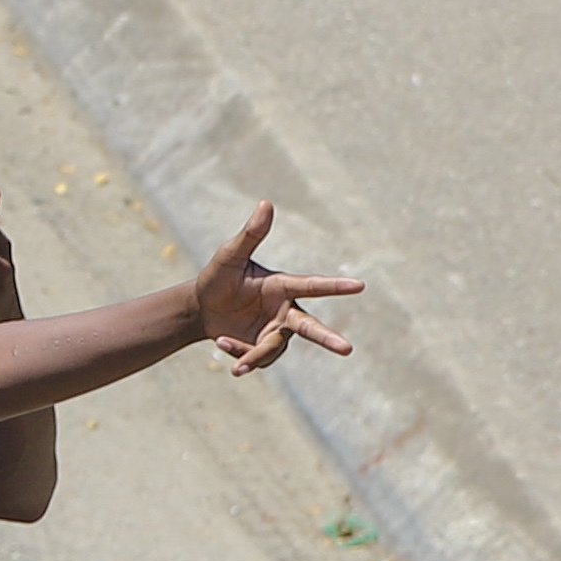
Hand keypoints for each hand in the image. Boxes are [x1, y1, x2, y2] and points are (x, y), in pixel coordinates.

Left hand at [186, 205, 362, 371]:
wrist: (201, 308)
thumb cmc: (218, 277)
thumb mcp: (230, 256)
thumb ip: (250, 235)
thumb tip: (266, 203)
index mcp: (283, 286)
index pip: (313, 285)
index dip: (336, 286)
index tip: (360, 285)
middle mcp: (286, 311)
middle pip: (311, 327)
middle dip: (327, 338)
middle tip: (347, 349)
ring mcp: (276, 332)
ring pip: (273, 348)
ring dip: (250, 351)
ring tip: (222, 341)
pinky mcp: (264, 348)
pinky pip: (259, 357)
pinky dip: (240, 354)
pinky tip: (221, 343)